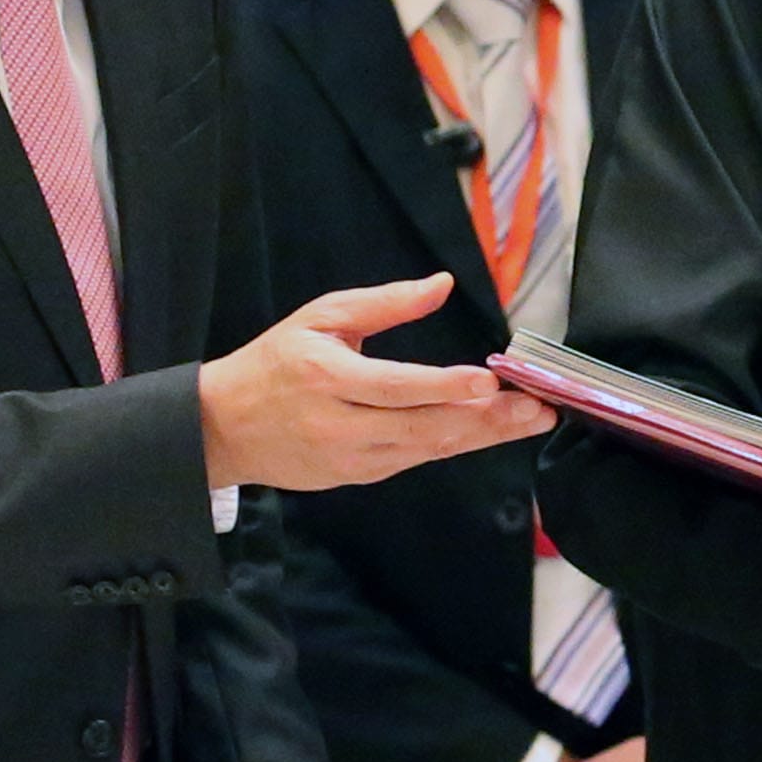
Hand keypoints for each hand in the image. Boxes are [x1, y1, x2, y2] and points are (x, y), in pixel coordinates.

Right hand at [199, 276, 547, 493]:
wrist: (224, 426)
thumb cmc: (276, 362)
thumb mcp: (321, 317)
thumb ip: (384, 303)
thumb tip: (441, 284)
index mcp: (326, 377)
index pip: (395, 387)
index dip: (444, 388)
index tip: (488, 382)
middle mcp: (338, 423)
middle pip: (423, 426)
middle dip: (487, 419)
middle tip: (537, 408)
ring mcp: (349, 457)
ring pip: (426, 449)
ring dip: (482, 436)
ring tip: (529, 420)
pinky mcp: (357, 476)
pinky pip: (413, 461)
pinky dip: (453, 445)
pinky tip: (489, 431)